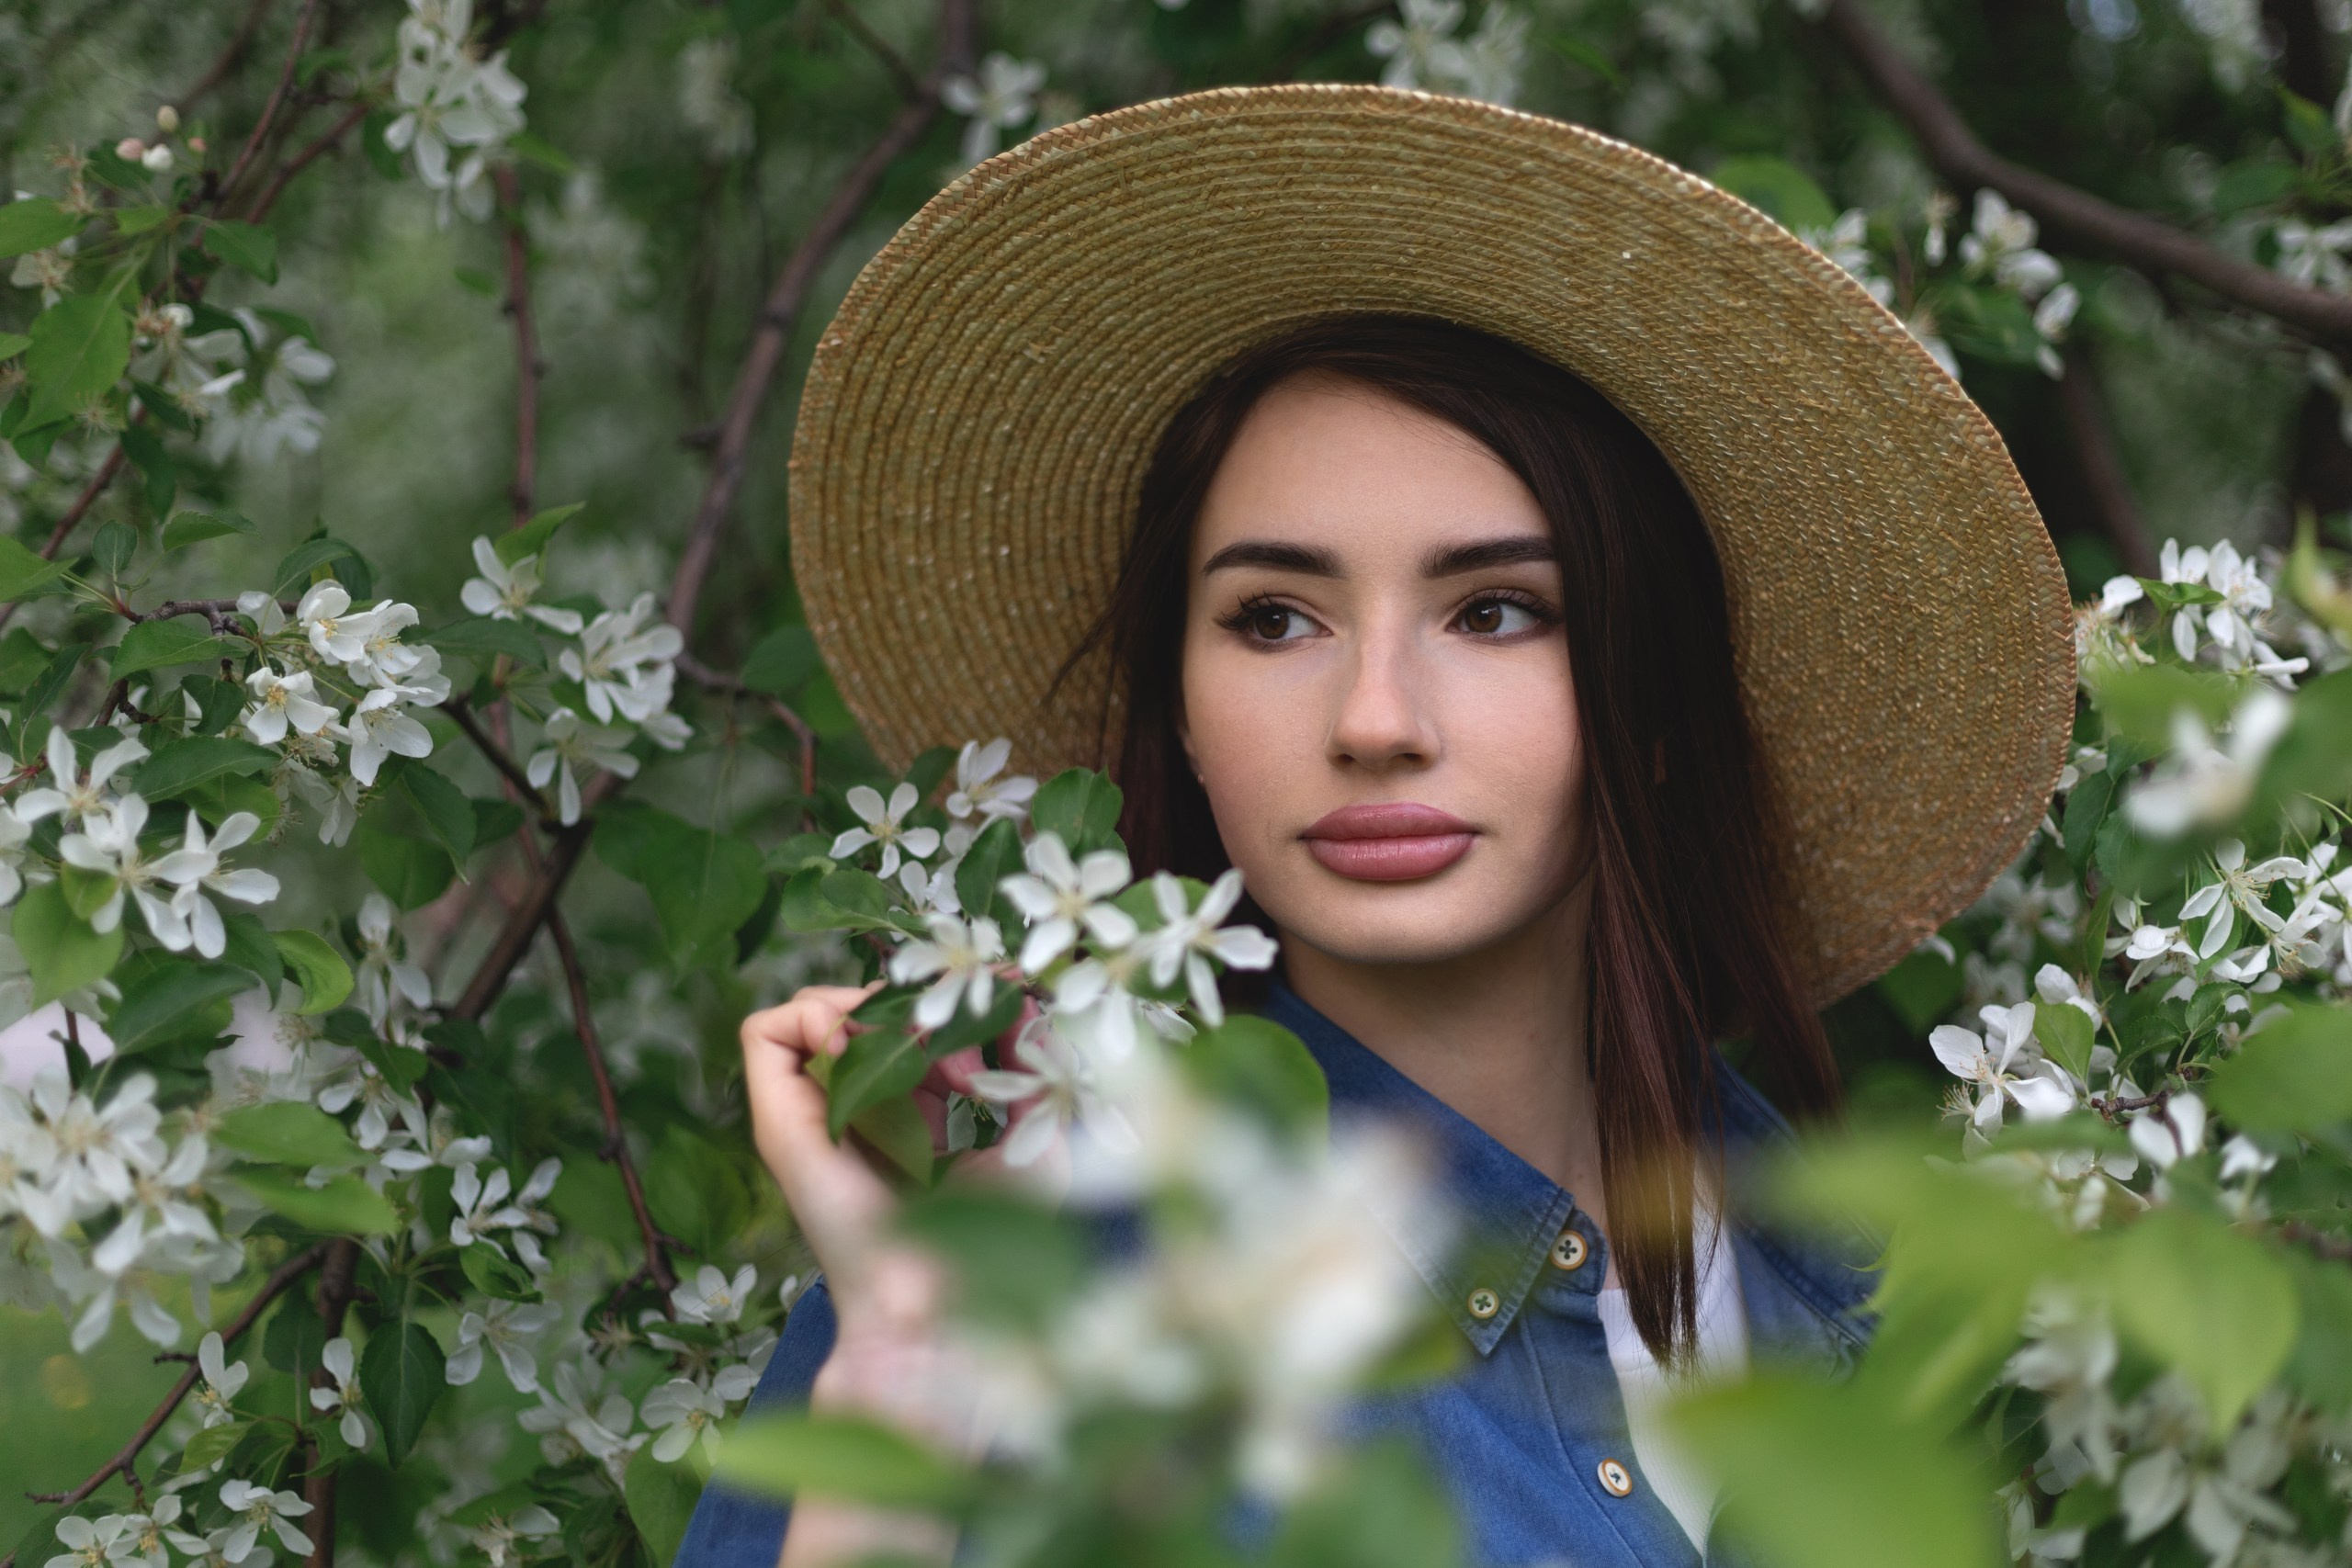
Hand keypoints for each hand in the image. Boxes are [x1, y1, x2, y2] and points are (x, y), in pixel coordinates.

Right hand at [739, 982, 1068, 1413]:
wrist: (941, 1301)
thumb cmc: (994, 1238)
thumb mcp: (1029, 1131)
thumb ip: (1026, 1063)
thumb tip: (1022, 997)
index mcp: (905, 1110)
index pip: (898, 1019)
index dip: (941, 1007)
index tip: (993, 1024)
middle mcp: (850, 1107)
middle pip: (854, 1006)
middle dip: (910, 1003)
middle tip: (959, 1043)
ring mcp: (808, 1113)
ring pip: (808, 1009)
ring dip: (866, 1006)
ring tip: (921, 1050)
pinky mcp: (778, 1122)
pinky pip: (766, 1033)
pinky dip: (814, 1020)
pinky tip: (868, 1050)